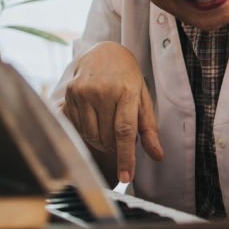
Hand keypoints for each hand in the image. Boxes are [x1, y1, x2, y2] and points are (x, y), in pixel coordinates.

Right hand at [62, 41, 162, 182]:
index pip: (125, 130)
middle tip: (119, 134)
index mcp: (127, 91)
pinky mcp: (70, 92)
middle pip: (107, 137)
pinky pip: (77, 126)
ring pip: (90, 135)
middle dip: (115, 145)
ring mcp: (84, 91)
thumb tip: (158, 156)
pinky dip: (86, 130)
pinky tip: (93, 117)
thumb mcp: (143, 97)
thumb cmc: (127, 77)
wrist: (104, 51)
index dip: (125, 156)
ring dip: (100, 140)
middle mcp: (104, 91)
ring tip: (107, 124)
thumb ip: (149, 128)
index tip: (126, 177)